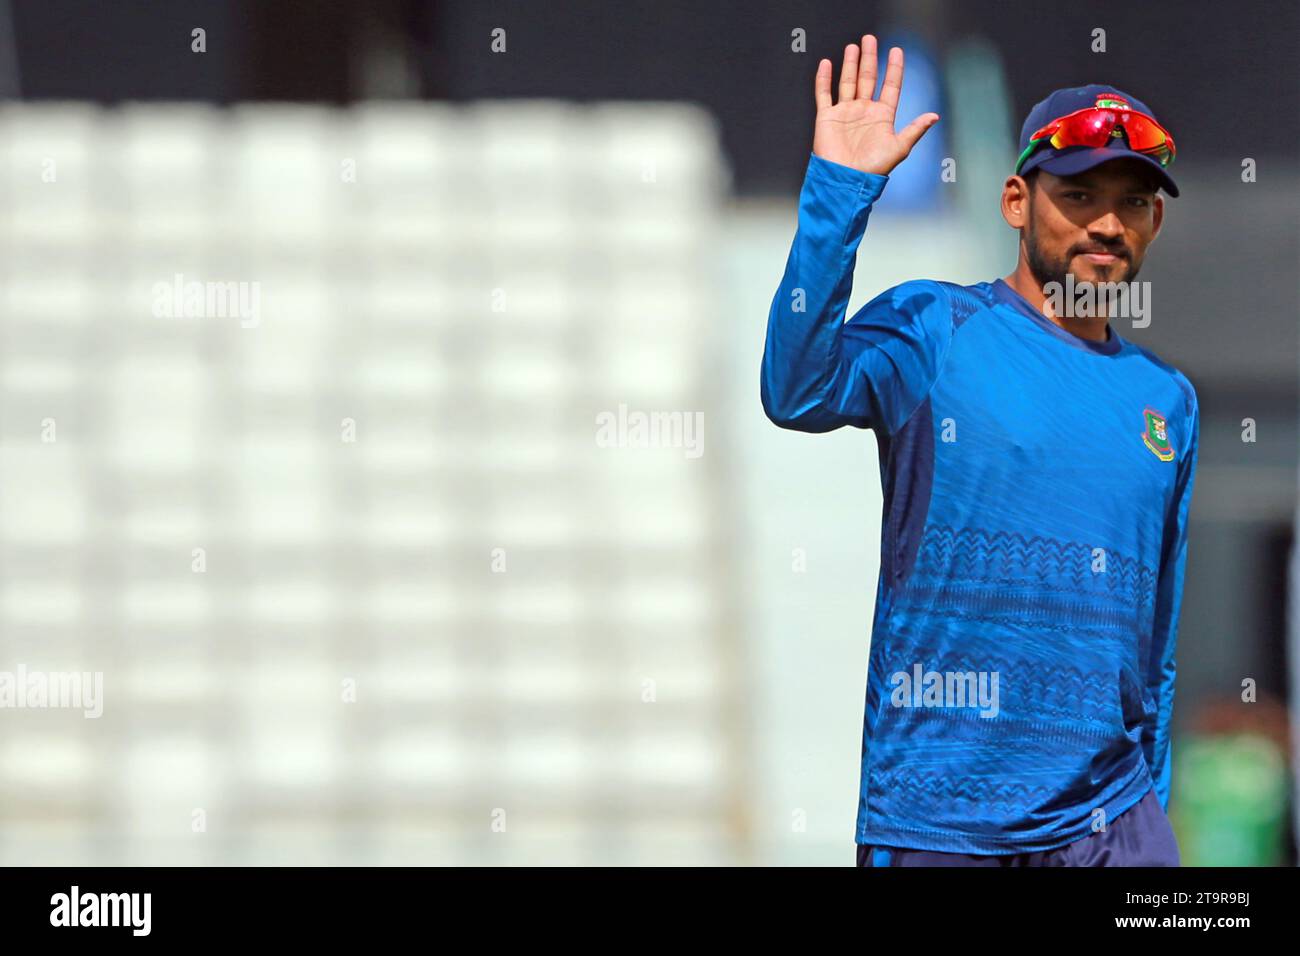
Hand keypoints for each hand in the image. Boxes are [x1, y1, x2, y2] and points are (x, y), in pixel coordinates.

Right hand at [812, 35, 938, 175]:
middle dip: (869, 58)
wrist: (846, 180)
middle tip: (870, 39)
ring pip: (848, 82)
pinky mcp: (827, 118)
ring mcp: (845, 113)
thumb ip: (915, 130)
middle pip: (868, 78)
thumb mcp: (899, 148)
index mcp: (882, 116)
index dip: (894, 68)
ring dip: (850, 64)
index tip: (896, 51)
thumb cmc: (873, 168)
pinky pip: (824, 94)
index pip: (890, 86)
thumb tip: (934, 116)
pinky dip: (824, 79)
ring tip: (853, 47)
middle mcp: (864, 111)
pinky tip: (827, 64)